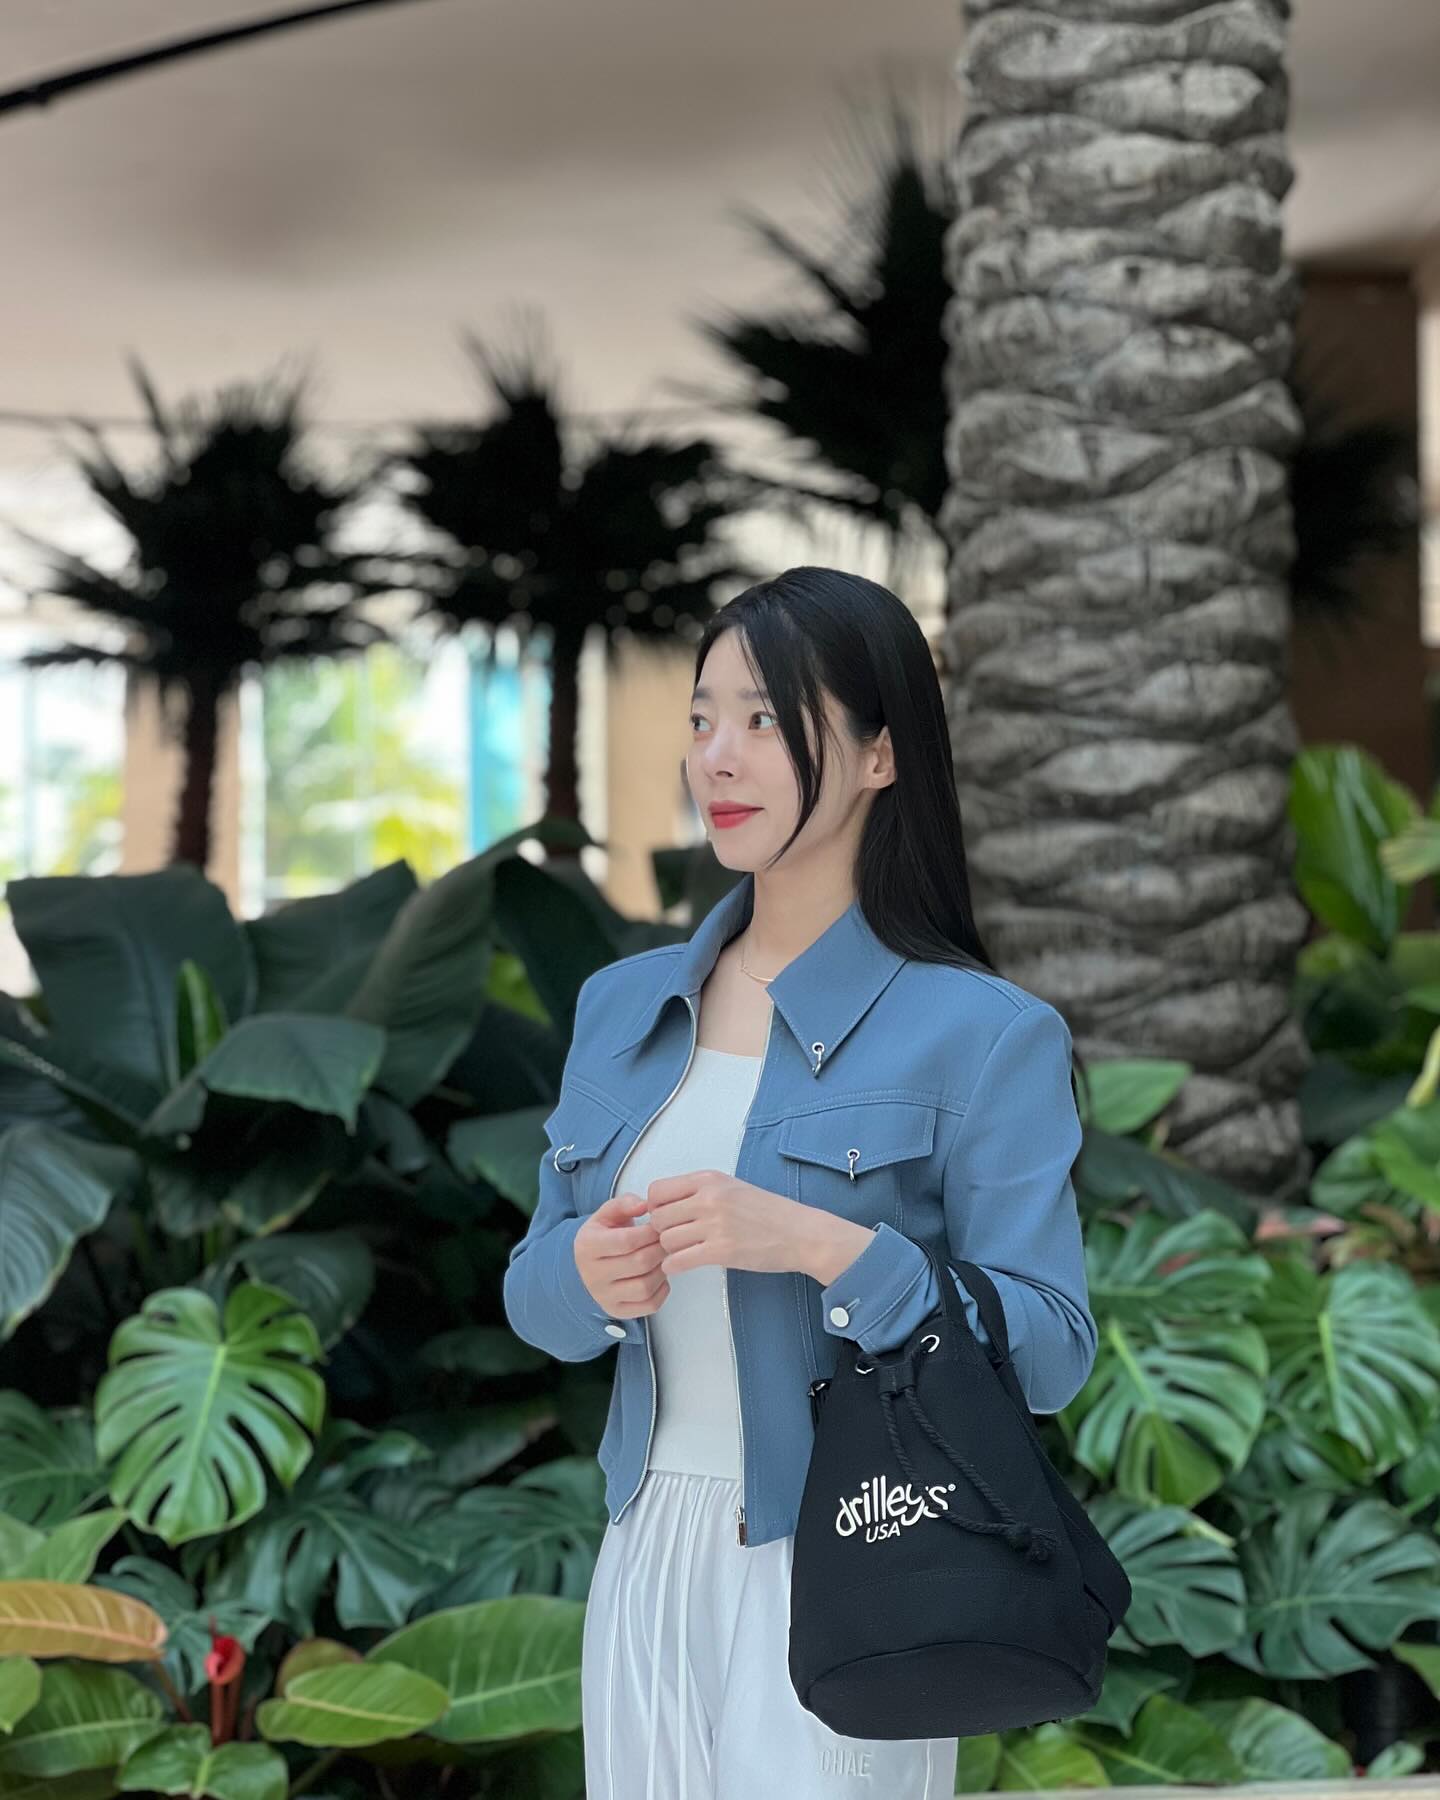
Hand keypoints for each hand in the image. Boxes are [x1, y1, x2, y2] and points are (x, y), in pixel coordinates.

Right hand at [573, 1193, 669, 1316]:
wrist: (584, 1268)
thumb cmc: (602, 1237)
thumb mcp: (606, 1215)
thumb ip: (624, 1204)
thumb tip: (645, 1205)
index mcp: (588, 1247)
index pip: (626, 1241)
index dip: (649, 1232)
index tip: (659, 1226)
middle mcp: (593, 1275)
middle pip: (639, 1263)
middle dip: (660, 1249)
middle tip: (667, 1240)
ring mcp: (604, 1297)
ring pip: (645, 1287)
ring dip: (662, 1270)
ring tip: (662, 1257)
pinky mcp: (618, 1311)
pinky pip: (649, 1306)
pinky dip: (662, 1291)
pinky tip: (659, 1276)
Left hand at [643, 1171, 858, 1277]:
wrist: (800, 1233)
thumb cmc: (769, 1213)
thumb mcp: (733, 1187)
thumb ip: (701, 1192)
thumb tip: (666, 1205)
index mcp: (710, 1179)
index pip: (658, 1191)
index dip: (655, 1207)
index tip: (665, 1217)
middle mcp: (709, 1198)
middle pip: (658, 1217)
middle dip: (661, 1231)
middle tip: (674, 1238)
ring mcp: (715, 1225)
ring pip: (666, 1240)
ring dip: (670, 1250)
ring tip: (684, 1251)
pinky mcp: (721, 1251)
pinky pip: (678, 1261)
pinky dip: (674, 1266)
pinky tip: (683, 1265)